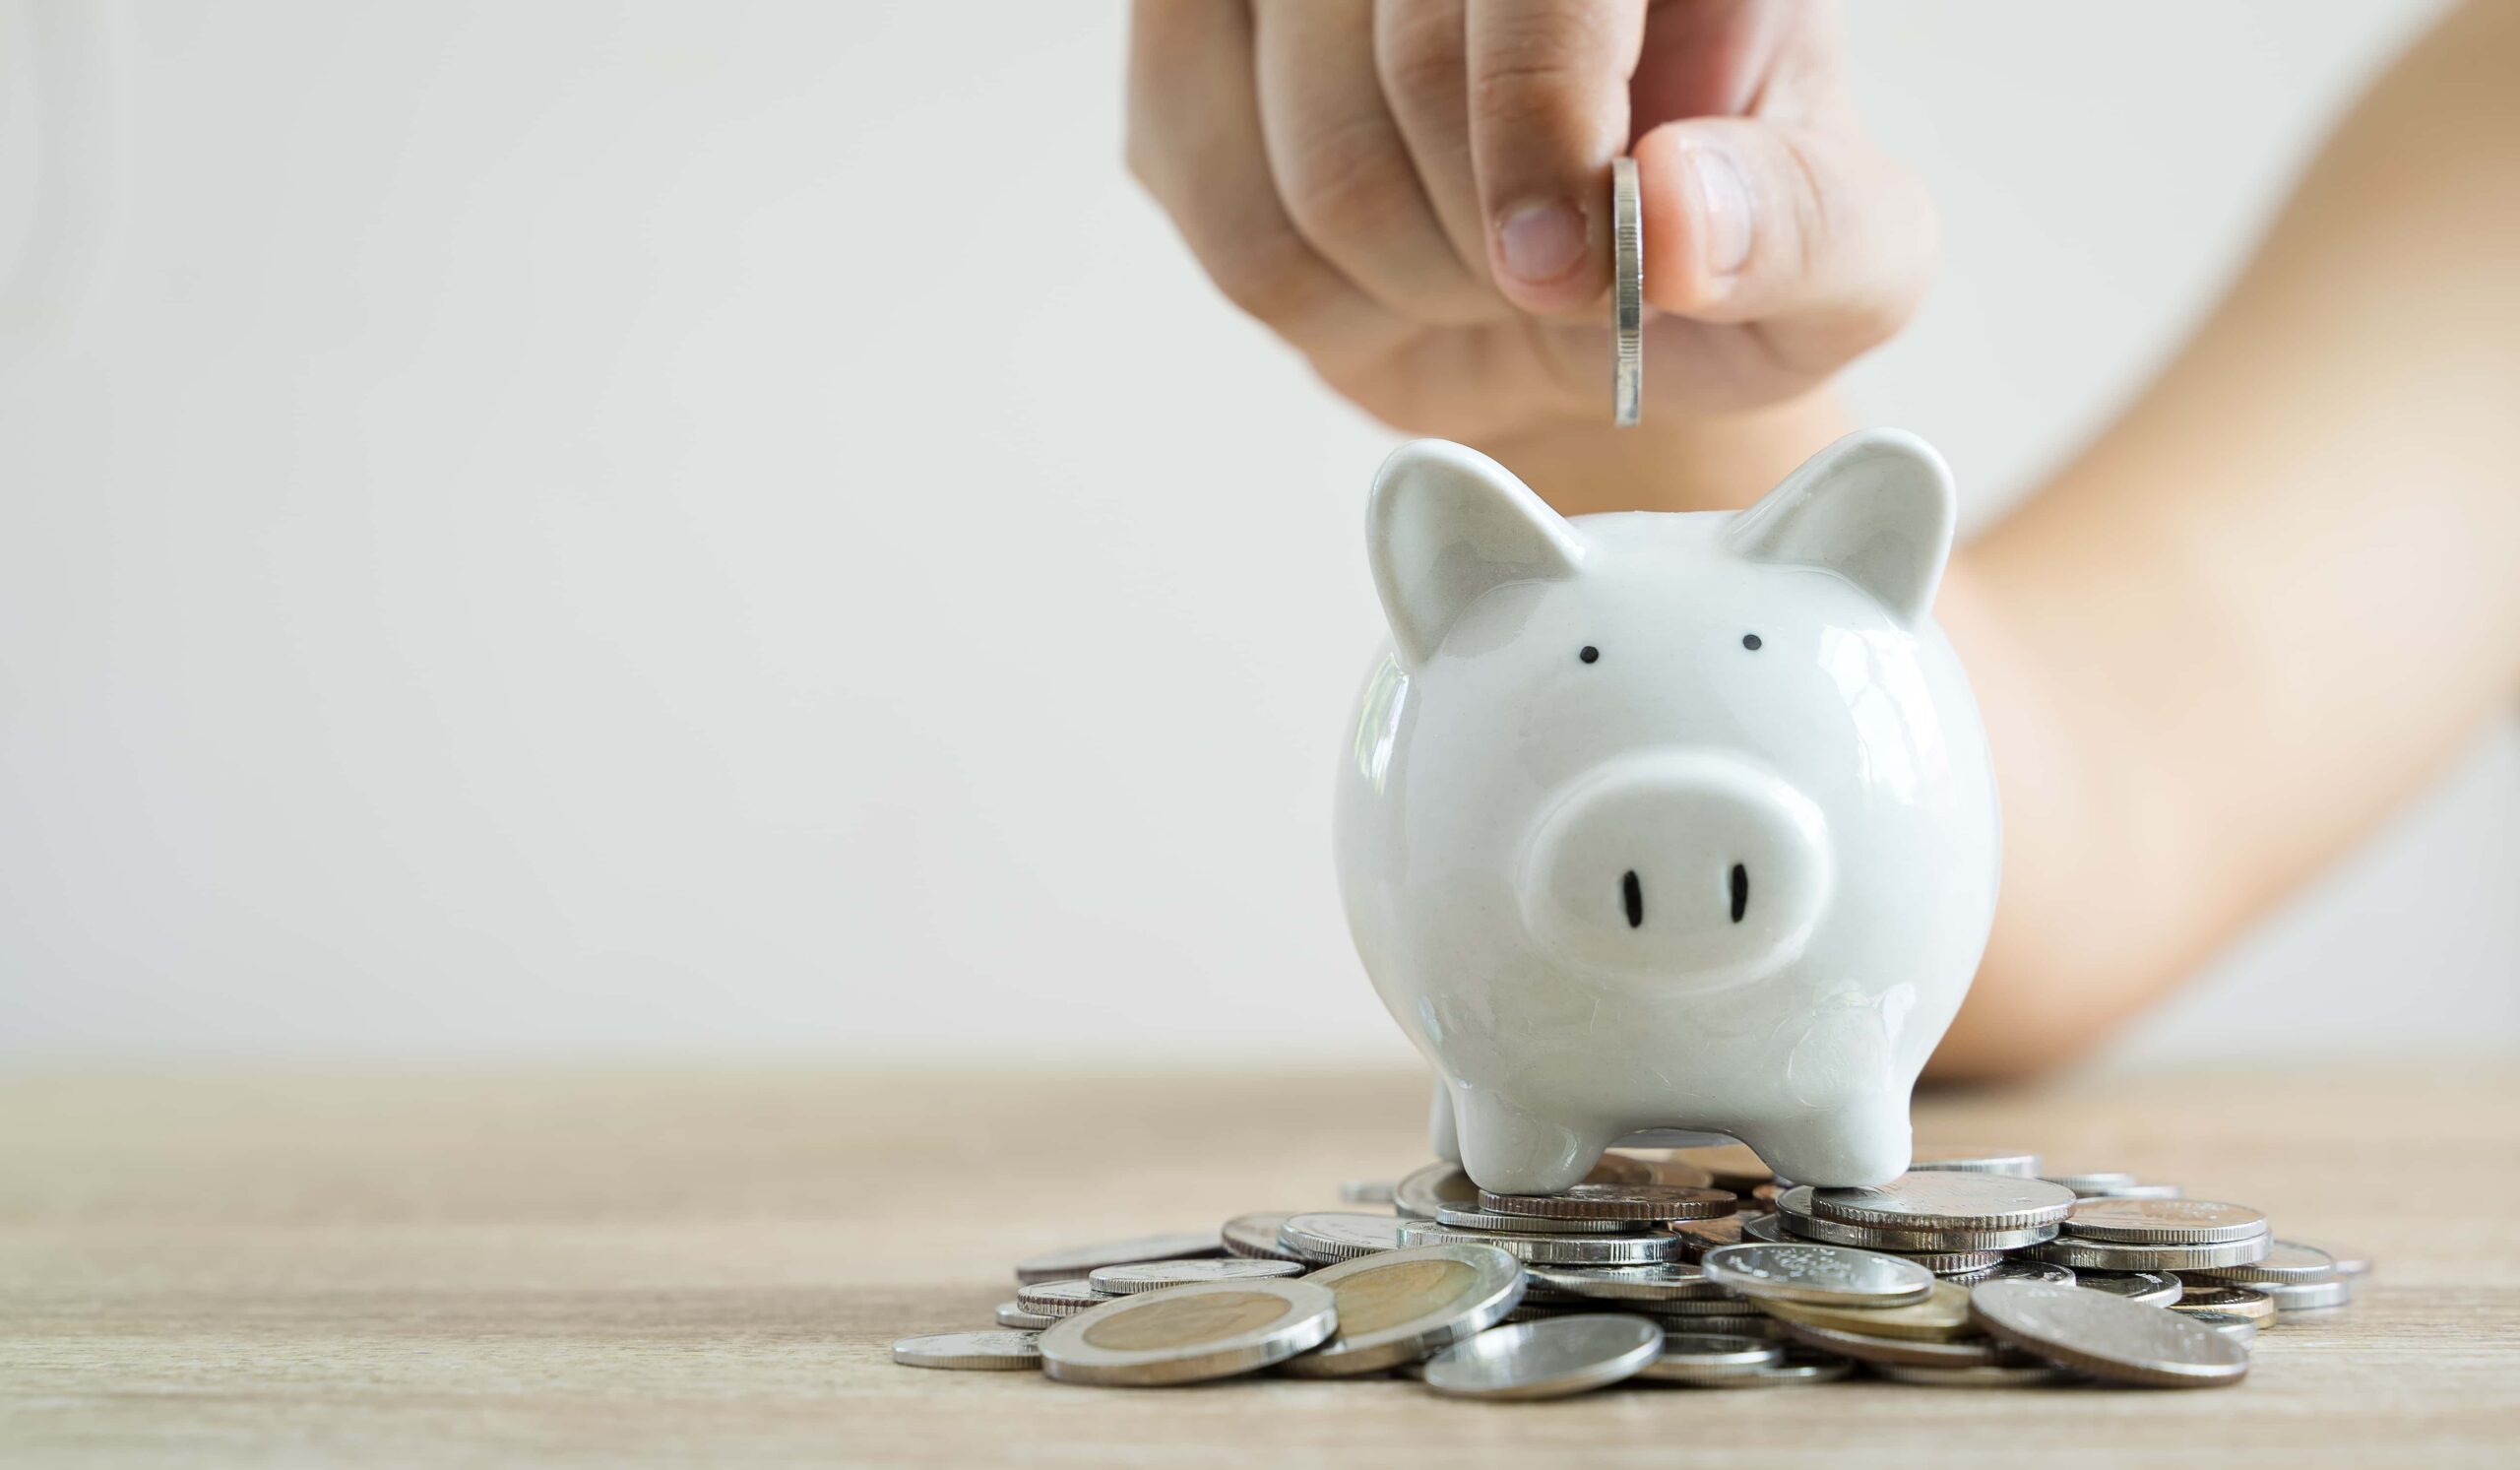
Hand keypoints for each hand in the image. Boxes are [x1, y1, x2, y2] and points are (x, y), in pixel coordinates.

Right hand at [1126, 0, 1934, 443]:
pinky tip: (1381, 267)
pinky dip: (1312, 296)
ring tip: (1474, 271)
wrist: (1581, 311)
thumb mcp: (1843, 269)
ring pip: (1313, 160)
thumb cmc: (1719, 260)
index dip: (1539, 120)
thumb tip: (1680, 219)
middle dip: (1486, 239)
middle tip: (1546, 279)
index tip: (1562, 265)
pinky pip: (1219, 210)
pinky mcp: (1195, 36)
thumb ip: (1805, 231)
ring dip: (1407, 280)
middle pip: (1409, 67)